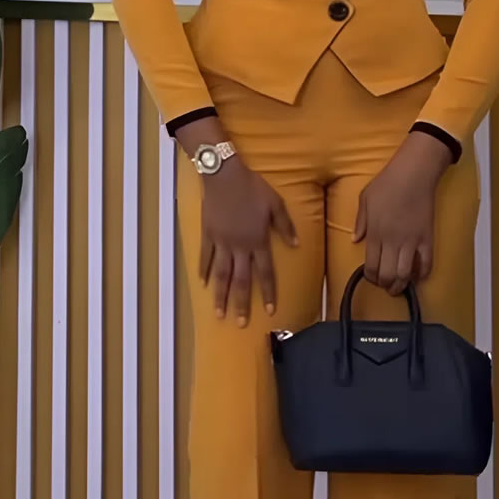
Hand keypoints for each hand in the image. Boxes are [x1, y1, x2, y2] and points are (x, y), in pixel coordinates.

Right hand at [198, 157, 298, 325]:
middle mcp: (239, 246)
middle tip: (239, 324)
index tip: (271, 311)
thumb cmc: (252, 187)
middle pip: (241, 280)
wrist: (224, 175)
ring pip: (221, 274)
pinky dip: (203, 270)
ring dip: (220, 295)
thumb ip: (285, 227)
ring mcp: (221, 242)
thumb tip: (296, 246)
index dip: (269, 292)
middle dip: (241, 303)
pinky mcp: (208, 234)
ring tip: (218, 313)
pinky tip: (202, 284)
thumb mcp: (275, 204)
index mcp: (258, 240)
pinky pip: (205, 256)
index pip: (265, 272)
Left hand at [353, 132, 452, 295]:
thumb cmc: (386, 184)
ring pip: (406, 273)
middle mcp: (392, 241)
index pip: (371, 265)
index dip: (370, 277)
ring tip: (398, 288)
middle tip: (384, 286)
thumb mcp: (364, 200)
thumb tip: (355, 240)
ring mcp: (412, 241)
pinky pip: (427, 263)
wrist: (414, 173)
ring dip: (401, 285)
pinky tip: (417, 277)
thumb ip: (360, 222)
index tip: (370, 278)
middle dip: (384, 285)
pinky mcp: (428, 238)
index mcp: (375, 233)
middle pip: (388, 274)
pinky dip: (422, 274)